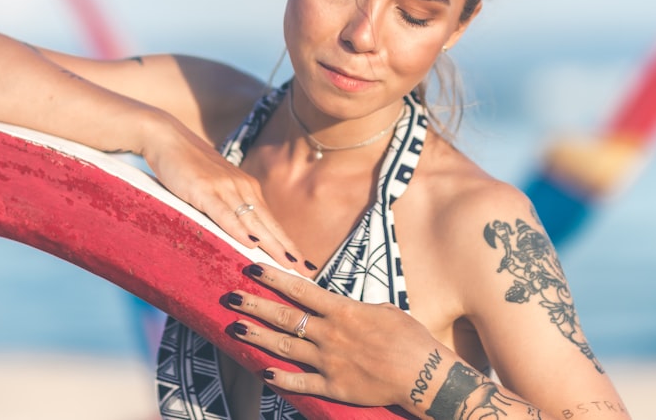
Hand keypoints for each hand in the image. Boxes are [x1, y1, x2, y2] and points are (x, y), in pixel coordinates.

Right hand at [142, 116, 310, 274]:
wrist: (167, 138)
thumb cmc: (188, 165)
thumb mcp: (213, 188)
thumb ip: (226, 208)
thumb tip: (237, 233)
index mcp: (247, 189)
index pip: (271, 222)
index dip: (287, 243)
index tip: (304, 264)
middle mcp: (242, 188)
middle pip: (269, 225)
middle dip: (288, 250)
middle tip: (307, 272)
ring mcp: (225, 188)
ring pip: (253, 222)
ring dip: (272, 245)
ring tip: (288, 266)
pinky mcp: (205, 190)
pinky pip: (225, 214)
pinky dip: (239, 230)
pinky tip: (252, 245)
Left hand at [226, 263, 444, 409]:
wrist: (424, 375)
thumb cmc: (410, 339)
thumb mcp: (384, 311)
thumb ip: (357, 310)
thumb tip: (342, 308)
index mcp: (343, 311)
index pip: (300, 290)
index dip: (274, 278)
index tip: (253, 268)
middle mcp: (330, 334)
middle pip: (284, 317)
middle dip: (255, 306)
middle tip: (230, 297)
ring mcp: (329, 361)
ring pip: (285, 347)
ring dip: (258, 337)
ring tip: (236, 328)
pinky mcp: (333, 387)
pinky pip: (300, 382)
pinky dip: (280, 377)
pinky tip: (263, 371)